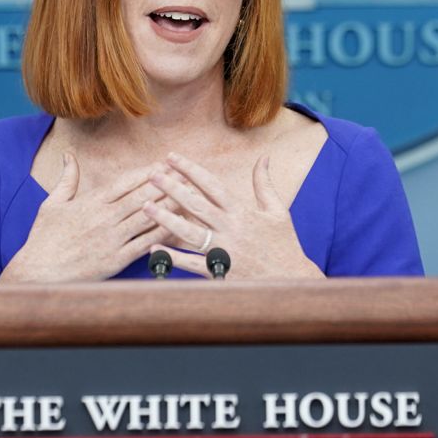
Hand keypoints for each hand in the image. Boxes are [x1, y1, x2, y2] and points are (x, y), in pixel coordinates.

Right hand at [0, 154, 172, 281]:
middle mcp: (104, 219)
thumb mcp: (52, 204)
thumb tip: (68, 155)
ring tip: (188, 197)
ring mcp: (111, 240)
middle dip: (165, 184)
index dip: (146, 172)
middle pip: (141, 197)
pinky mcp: (115, 260)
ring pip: (146, 219)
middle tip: (186, 175)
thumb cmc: (44, 239)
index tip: (164, 164)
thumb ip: (66, 179)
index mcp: (91, 203)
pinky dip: (161, 235)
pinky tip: (177, 228)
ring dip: (169, 206)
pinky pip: (144, 245)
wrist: (37, 272)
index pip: (124, 182)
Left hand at [143, 153, 324, 279]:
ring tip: (146, 206)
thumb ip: (264, 184)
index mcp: (242, 211)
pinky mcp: (219, 272)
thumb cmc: (284, 244)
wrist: (291, 281)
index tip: (171, 157)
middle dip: (173, 188)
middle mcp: (231, 228)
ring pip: (190, 232)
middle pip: (197, 205)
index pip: (211, 185)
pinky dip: (172, 258)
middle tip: (152, 174)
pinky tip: (153, 250)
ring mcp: (224, 251)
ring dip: (166, 219)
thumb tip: (264, 157)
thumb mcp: (278, 210)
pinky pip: (192, 264)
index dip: (190, 170)